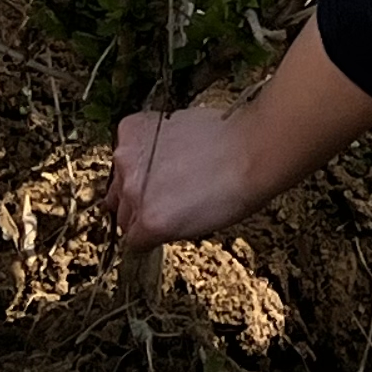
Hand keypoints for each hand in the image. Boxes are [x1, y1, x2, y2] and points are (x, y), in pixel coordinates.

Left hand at [113, 19, 371, 248]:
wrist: (252, 151)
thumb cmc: (229, 137)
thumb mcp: (179, 126)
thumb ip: (155, 148)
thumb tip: (156, 170)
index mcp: (130, 131)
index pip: (121, 170)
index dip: (144, 182)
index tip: (162, 185)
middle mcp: (123, 160)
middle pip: (119, 197)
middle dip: (141, 203)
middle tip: (174, 201)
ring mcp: (133, 192)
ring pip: (126, 222)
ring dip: (147, 222)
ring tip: (183, 213)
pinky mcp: (148, 222)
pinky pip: (136, 244)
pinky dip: (153, 242)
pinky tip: (178, 228)